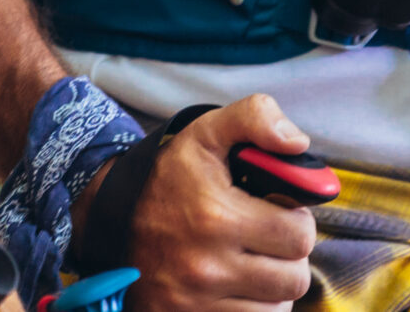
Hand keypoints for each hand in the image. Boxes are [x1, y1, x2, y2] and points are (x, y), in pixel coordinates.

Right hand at [125, 96, 316, 311]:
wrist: (110, 220)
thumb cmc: (169, 177)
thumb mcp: (205, 133)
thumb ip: (254, 118)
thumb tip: (298, 142)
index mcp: (217, 217)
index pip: (299, 235)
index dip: (298, 221)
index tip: (282, 213)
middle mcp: (207, 267)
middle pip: (294, 279)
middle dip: (290, 256)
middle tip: (271, 239)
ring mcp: (196, 302)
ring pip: (276, 308)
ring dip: (274, 286)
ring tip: (256, 262)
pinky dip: (254, 307)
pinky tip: (240, 286)